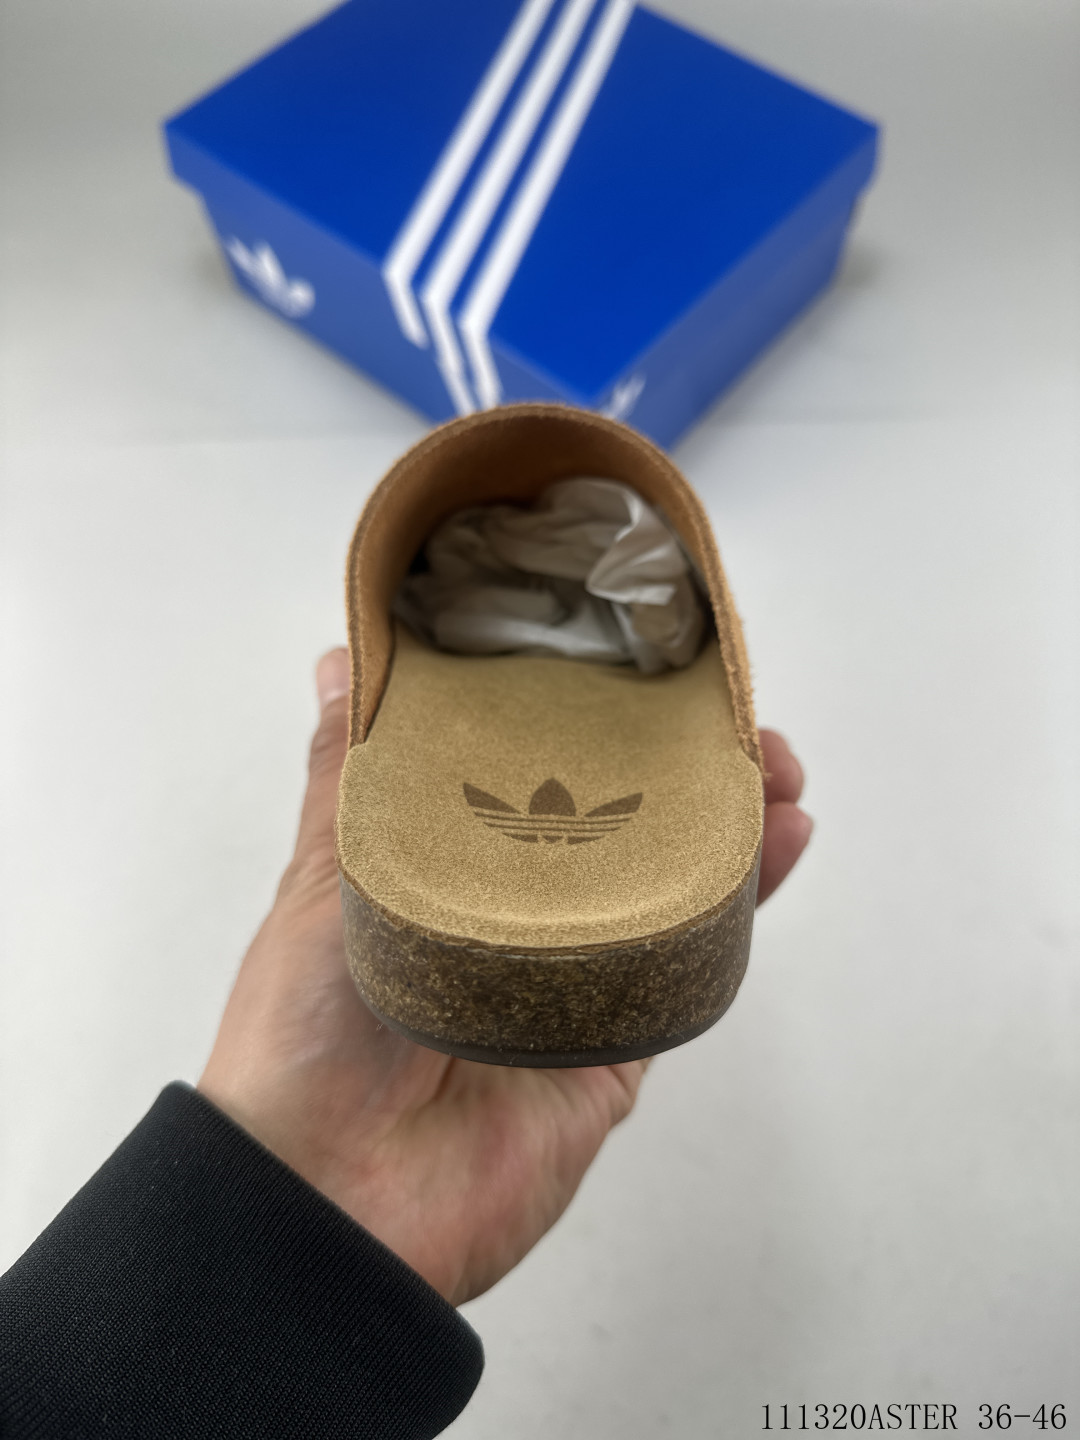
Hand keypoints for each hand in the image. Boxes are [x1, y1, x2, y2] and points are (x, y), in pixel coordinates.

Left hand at [198, 650, 811, 1305]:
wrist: (330, 1200)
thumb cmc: (302, 1031)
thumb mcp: (322, 878)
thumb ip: (347, 775)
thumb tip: (341, 661)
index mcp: (447, 867)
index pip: (533, 771)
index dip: (592, 716)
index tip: (640, 665)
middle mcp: (517, 915)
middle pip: (619, 821)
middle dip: (680, 763)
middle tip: (728, 716)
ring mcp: (575, 976)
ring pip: (672, 883)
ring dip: (731, 821)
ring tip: (775, 769)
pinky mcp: (621, 1043)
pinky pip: (692, 961)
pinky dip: (741, 901)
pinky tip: (777, 842)